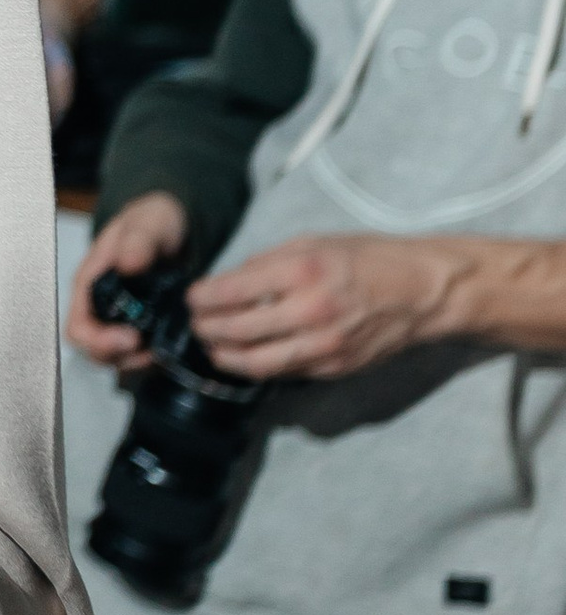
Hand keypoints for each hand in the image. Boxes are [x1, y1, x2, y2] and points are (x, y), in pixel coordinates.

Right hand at [66, 191, 191, 368]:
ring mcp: (116, 318)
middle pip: (92, 348)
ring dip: (135, 361)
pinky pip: (134, 352)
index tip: (131, 339)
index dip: (98, 340)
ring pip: (113, 355)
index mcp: (89, 283)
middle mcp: (97, 306)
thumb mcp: (148, 223)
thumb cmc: (152, 221)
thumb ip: (139, 241)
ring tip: (160, 351)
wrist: (170, 225)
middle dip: (118, 356)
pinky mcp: (137, 325)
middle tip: (150, 352)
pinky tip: (167, 347)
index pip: (78, 326)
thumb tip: (128, 265)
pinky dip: (148, 357)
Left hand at [183, 235, 463, 382]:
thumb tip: (227, 283)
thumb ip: (268, 263)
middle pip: (236, 331)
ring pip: (254, 363)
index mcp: (303, 271)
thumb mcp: (314, 242)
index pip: (232, 292)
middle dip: (205, 329)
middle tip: (195, 324)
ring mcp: (323, 345)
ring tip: (212, 345)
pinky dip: (257, 366)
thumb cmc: (368, 259)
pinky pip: (283, 372)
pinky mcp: (333, 368)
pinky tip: (246, 355)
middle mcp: (310, 311)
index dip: (202, 298)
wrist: (422, 292)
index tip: (192, 298)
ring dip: (224, 356)